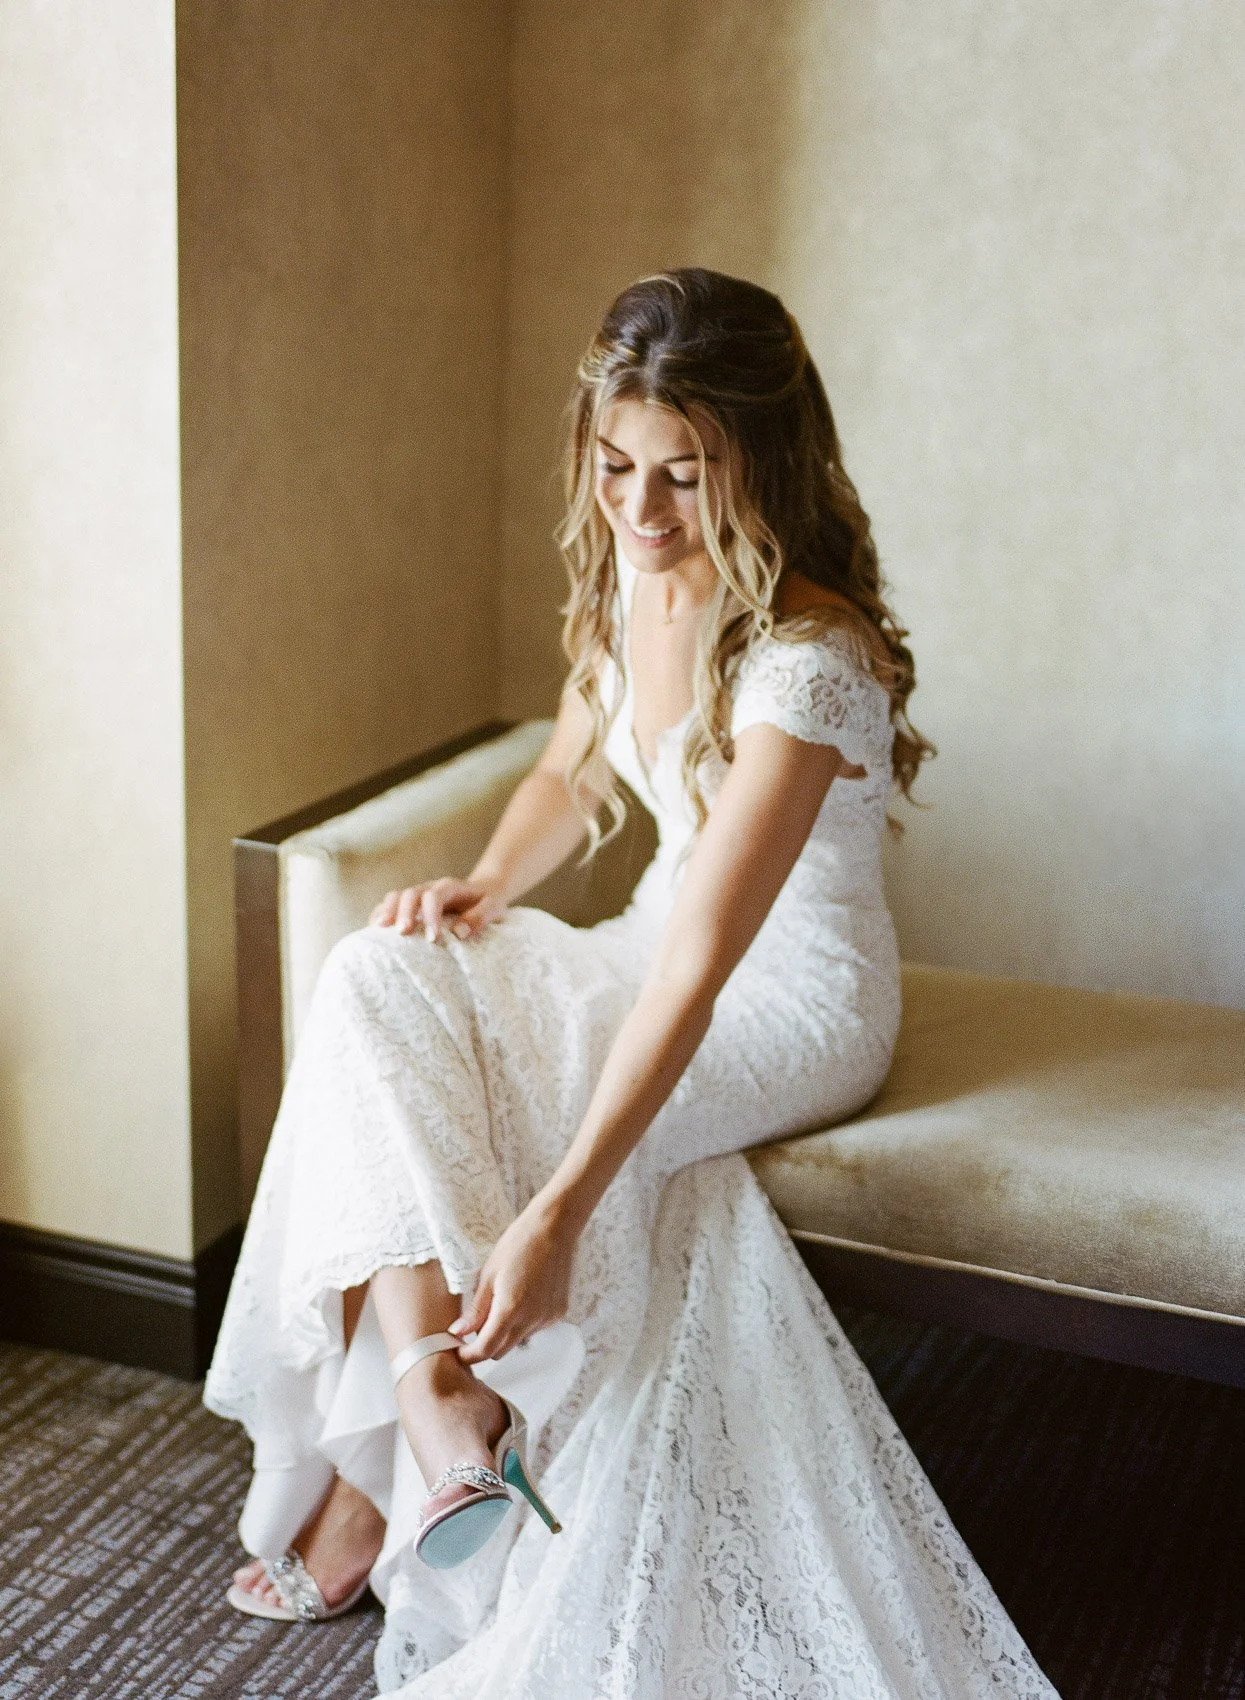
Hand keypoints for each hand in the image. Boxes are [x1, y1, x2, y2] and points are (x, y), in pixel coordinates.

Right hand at [369, 877, 505, 942]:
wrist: (483, 891)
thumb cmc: (487, 902)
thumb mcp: (493, 907)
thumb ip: (479, 918)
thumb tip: (459, 933)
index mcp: (450, 887)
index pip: (434, 896)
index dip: (430, 915)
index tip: (432, 938)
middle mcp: (430, 887)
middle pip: (410, 893)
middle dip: (404, 912)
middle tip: (402, 933)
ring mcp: (417, 894)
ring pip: (396, 896)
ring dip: (388, 912)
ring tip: (380, 931)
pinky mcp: (410, 904)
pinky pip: (390, 904)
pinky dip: (380, 914)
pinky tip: (374, 930)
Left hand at [450, 1196, 576, 1362]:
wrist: (554, 1227)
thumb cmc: (519, 1243)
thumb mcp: (489, 1274)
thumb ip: (476, 1309)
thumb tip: (459, 1332)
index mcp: (510, 1309)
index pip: (486, 1350)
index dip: (469, 1355)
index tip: (459, 1351)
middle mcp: (532, 1319)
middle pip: (502, 1350)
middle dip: (486, 1345)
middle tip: (474, 1326)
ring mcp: (548, 1317)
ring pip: (519, 1340)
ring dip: (506, 1333)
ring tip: (501, 1302)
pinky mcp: (558, 1312)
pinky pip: (535, 1328)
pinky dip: (523, 1322)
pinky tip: (522, 1297)